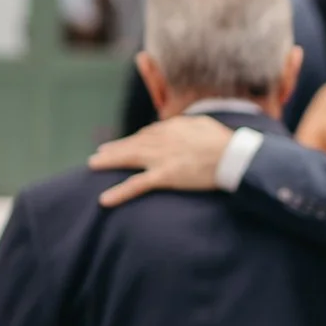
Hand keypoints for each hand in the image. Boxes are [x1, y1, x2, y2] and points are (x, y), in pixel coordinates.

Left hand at [88, 115, 235, 204]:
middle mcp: (161, 140)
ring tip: (92, 165)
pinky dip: (119, 192)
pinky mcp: (164, 176)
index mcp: (172, 128)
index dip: (135, 140)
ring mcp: (161, 158)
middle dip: (114, 148)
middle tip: (99, 152)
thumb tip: (184, 126)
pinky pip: (137, 185)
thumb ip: (189, 125)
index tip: (127, 144)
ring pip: (128, 158)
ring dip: (109, 162)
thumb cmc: (225, 141)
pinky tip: (104, 200)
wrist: (232, 155)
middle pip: (132, 143)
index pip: (148, 134)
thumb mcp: (204, 125)